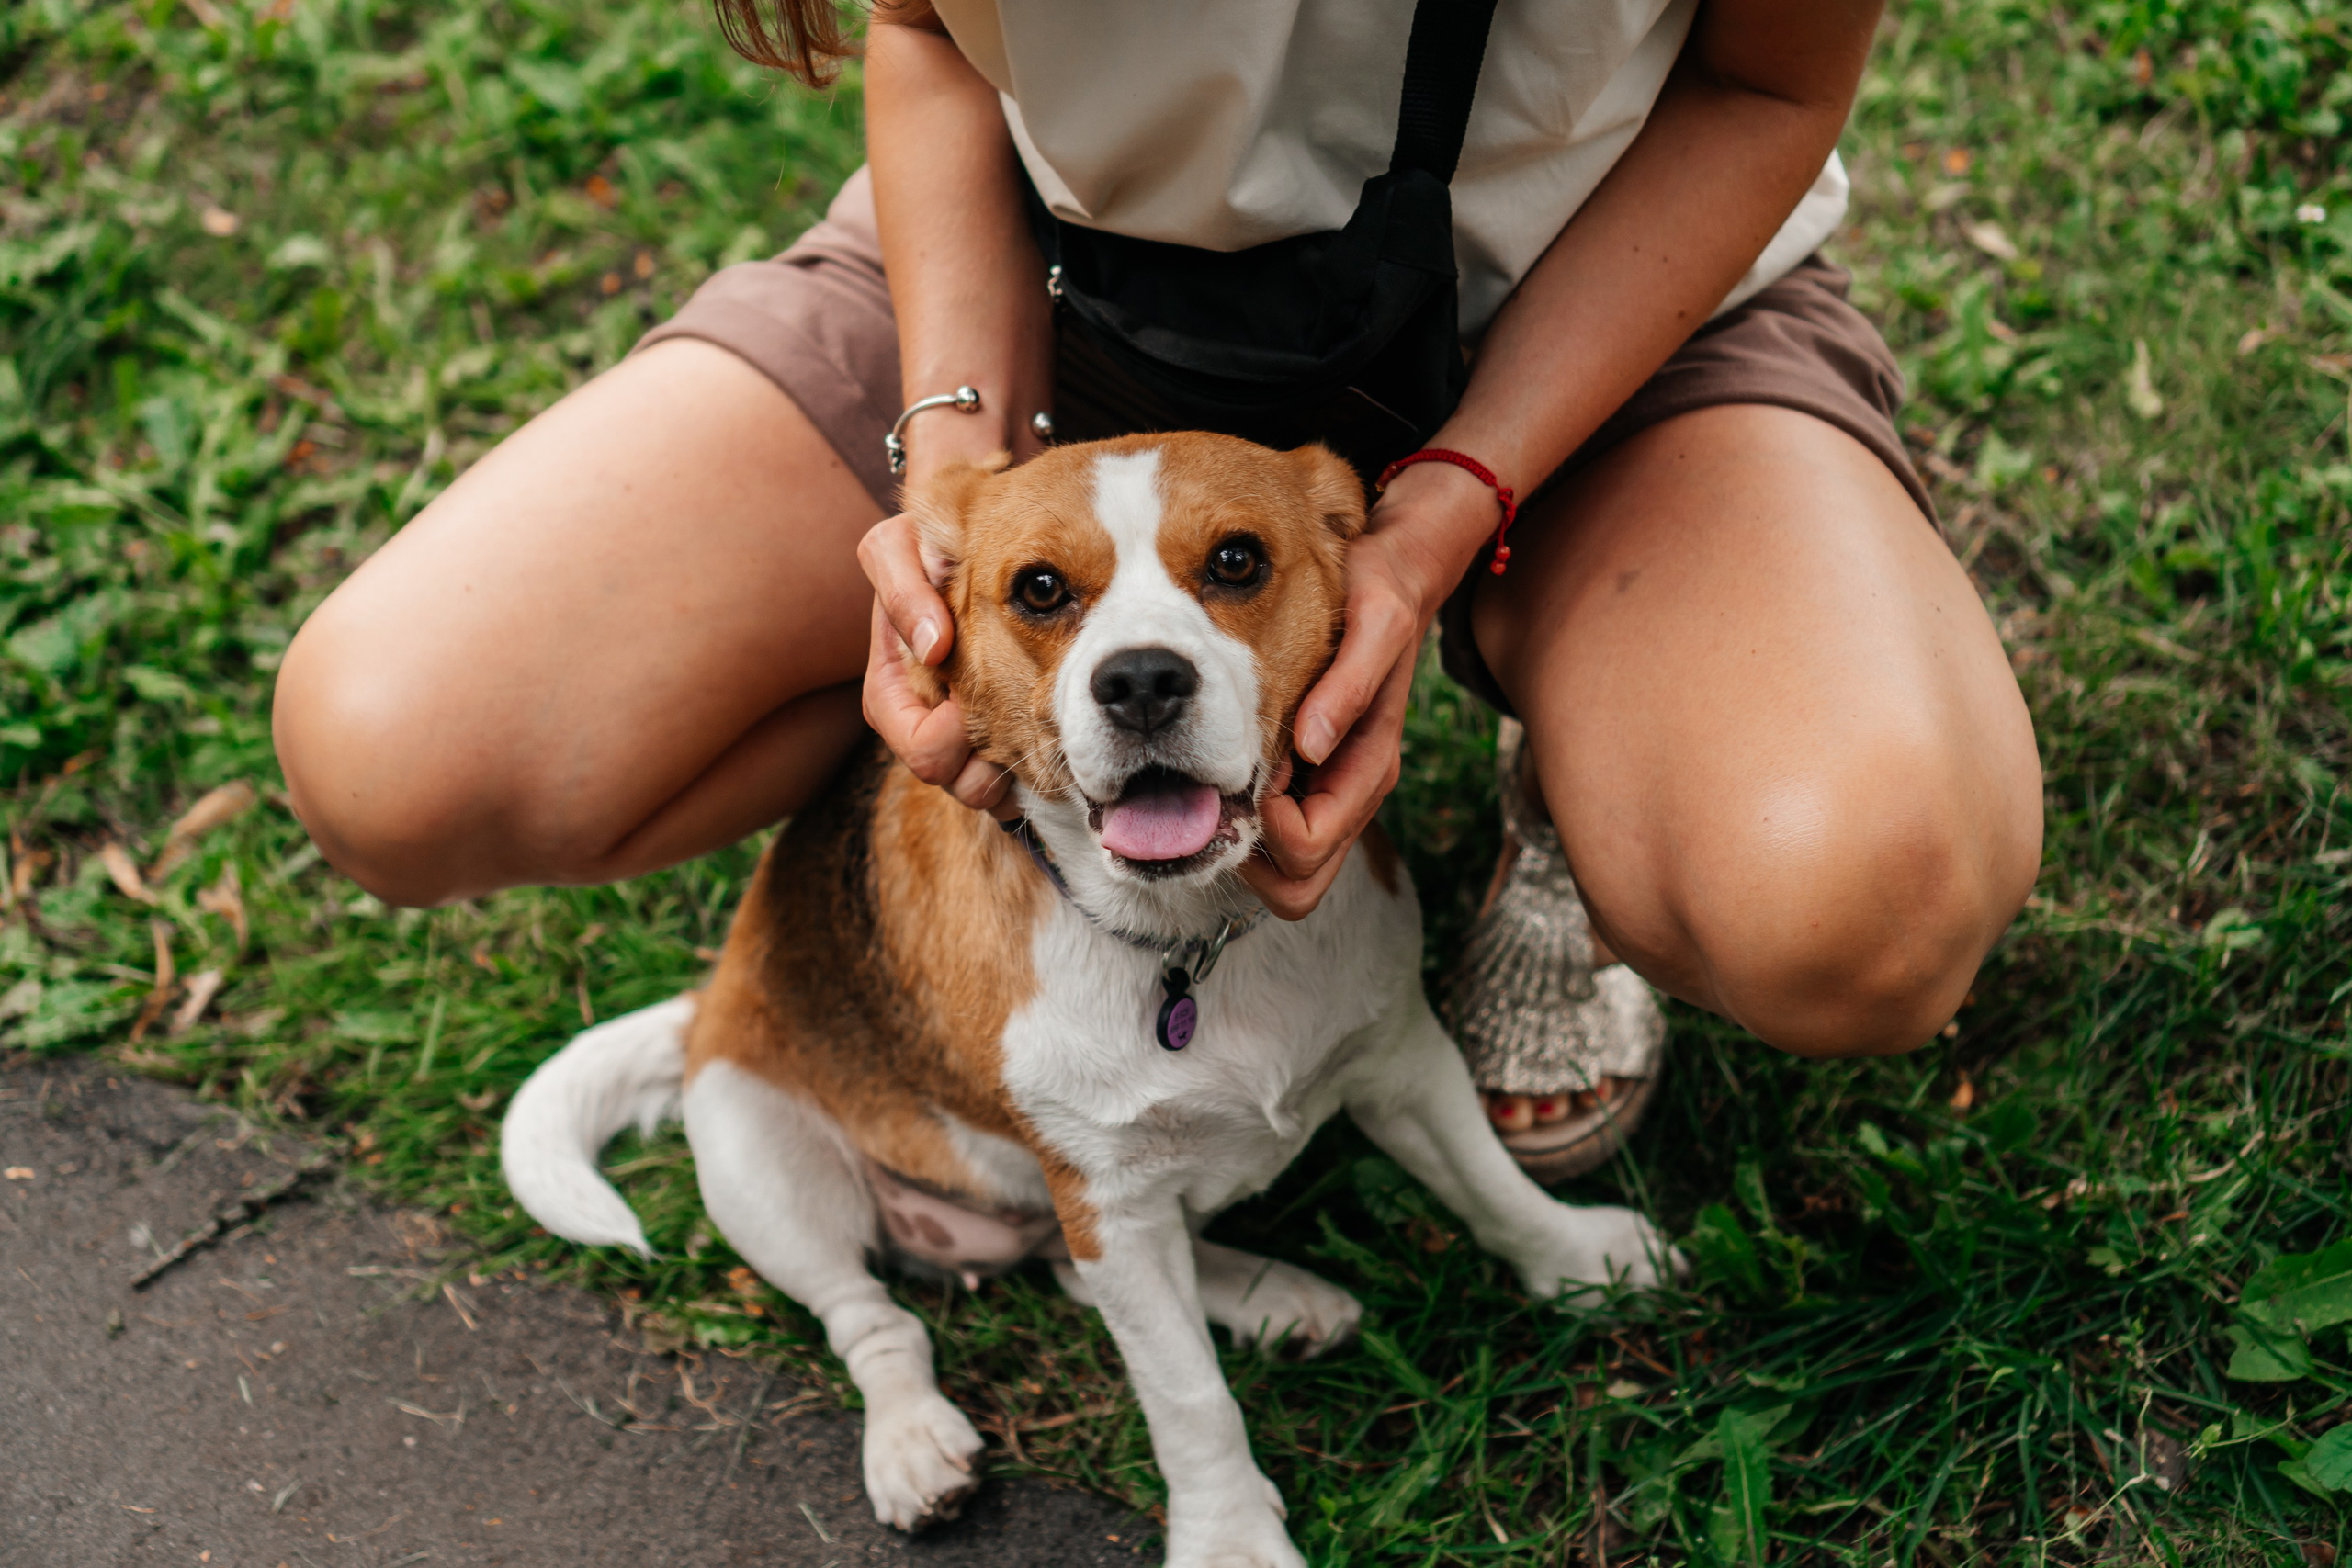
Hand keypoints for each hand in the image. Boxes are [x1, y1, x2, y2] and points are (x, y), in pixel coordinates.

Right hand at [858, 516, 1018, 814]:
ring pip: (982, 786)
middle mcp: (926, 720)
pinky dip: (1030, 770)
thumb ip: (903, 589)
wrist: (964, 545)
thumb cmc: (927, 548)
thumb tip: (933, 643)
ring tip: (1042, 741)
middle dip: (983, 768)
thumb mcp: (899, 552)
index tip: (967, 707)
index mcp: (895, 692)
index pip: (915, 746)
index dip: (943, 740)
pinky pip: (1013, 778)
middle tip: (1021, 731)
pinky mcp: (998, 732)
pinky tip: (1056, 743)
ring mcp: (961, 731)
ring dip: (1011, 773)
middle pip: (953, 779)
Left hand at [1242, 462, 1498, 919]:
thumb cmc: (1383, 592)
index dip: (1267, 829)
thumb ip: (1349, 685)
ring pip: (1287, 869)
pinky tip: (1221, 773)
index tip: (1242, 777)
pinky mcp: (1312, 777)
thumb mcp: (1374, 621)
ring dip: (1248, 847)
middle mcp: (1352, 788)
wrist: (1398, 573)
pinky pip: (1278, 834)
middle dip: (1254, 858)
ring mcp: (1332, 788)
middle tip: (1220, 800)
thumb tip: (1311, 746)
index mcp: (1369, 765)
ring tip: (1216, 788)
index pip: (1311, 848)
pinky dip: (1247, 822)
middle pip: (1299, 882)